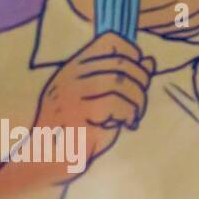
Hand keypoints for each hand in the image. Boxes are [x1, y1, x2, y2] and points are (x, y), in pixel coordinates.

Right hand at [27, 33, 154, 185]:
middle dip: (142, 81)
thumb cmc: (78, 126)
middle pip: (122, 64)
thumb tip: (150, 61)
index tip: (137, 73)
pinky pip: (117, 104)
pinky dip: (130, 114)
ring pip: (122, 83)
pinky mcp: (78, 114)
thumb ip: (122, 77)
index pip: (110, 41)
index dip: (132, 53)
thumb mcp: (100, 96)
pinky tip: (126, 124)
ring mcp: (72, 94)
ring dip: (138, 101)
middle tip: (139, 101)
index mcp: (74, 66)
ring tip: (133, 115)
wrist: (49, 157)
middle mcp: (71, 76)